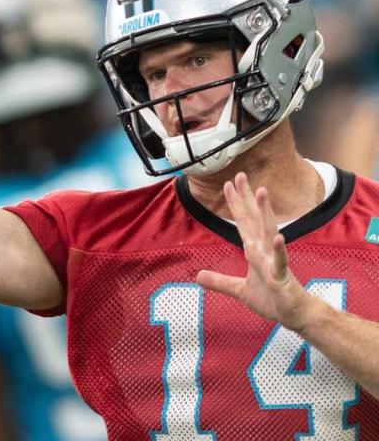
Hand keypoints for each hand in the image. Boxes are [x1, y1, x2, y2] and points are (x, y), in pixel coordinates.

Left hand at [196, 172, 318, 331]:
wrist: (294, 315)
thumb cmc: (272, 299)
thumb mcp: (239, 290)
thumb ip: (219, 281)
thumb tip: (198, 276)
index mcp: (254, 250)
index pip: (243, 222)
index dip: (235, 203)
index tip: (228, 184)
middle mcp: (264, 250)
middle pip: (254, 219)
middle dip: (246, 198)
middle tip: (240, 175)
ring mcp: (274, 261)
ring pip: (268, 232)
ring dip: (265, 212)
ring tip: (261, 192)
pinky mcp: (282, 277)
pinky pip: (280, 262)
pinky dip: (279, 250)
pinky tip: (278, 237)